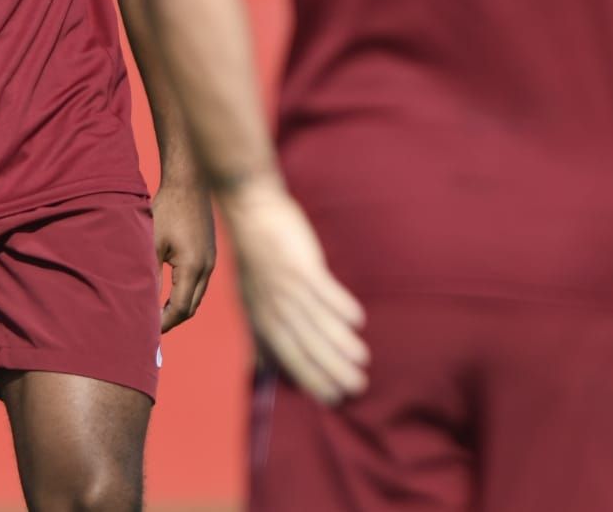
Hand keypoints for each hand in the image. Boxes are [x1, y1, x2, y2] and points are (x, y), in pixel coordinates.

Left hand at [153, 173, 216, 331]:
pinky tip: (169, 293)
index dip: (163, 323)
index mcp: (193, 267)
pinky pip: (199, 283)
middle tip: (149, 327)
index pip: (180, 308)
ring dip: (178, 307)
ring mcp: (211, 261)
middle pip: (191, 307)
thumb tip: (143, 305)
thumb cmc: (167, 209)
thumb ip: (149, 275)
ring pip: (196, 296)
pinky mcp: (210, 254)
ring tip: (156, 313)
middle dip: (171, 319)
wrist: (189, 183)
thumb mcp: (152, 243)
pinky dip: (185, 293)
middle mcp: (207, 268)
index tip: (147, 331)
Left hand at [220, 175, 366, 403]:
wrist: (253, 213)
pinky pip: (323, 288)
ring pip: (318, 321)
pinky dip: (340, 305)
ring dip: (340, 342)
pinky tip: (358, 321)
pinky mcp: (302, 264)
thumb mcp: (249, 301)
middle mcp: (275, 307)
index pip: (289, 357)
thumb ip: (258, 336)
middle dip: (331, 369)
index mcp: (263, 319)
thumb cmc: (255, 260)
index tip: (333, 399)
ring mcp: (288, 285)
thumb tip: (259, 369)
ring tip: (363, 360)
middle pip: (306, 344)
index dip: (311, 379)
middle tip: (357, 388)